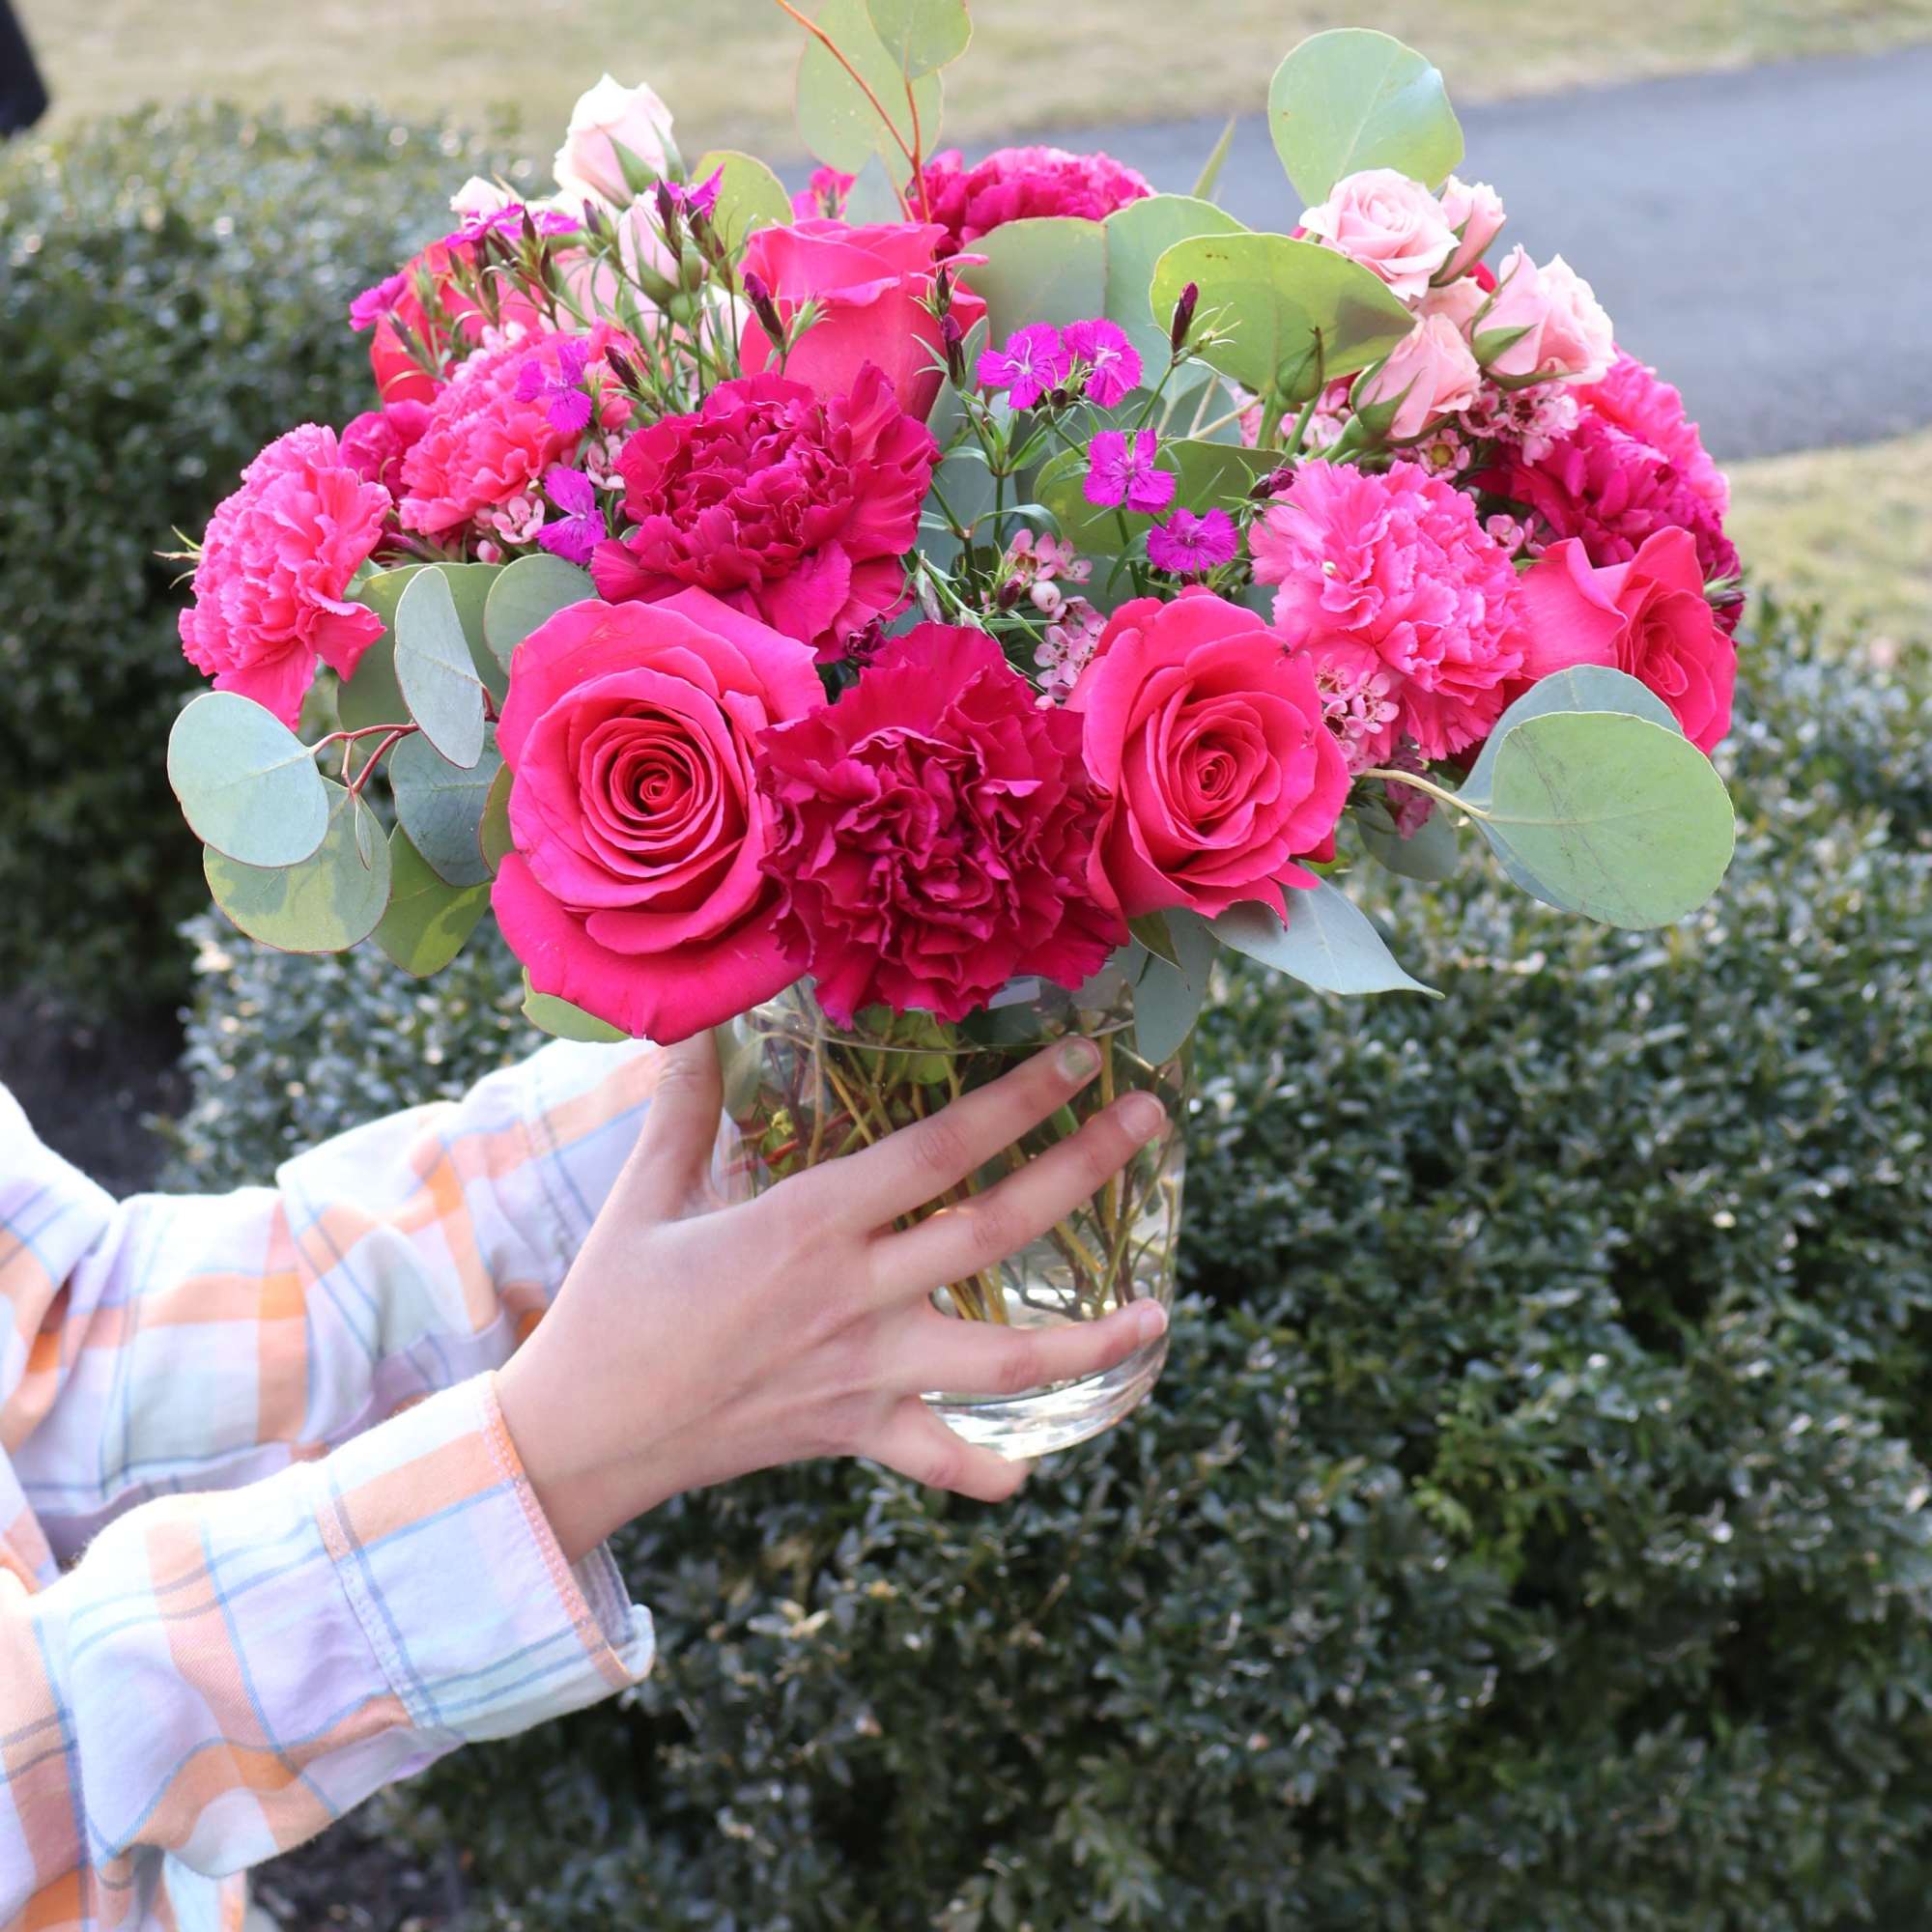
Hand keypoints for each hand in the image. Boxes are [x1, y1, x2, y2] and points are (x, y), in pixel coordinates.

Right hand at [497, 1031, 1168, 1562]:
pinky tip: (1030, 1468)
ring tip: (1159, 1315)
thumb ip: (686, 1105)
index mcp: (809, 1224)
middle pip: (997, 1229)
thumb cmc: (611, 1308)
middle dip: (1084, 1170)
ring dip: (1089, 1338)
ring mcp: (865, 1371)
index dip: (1019, 1100)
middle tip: (1152, 1123)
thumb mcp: (646, 1195)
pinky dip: (983, 1469)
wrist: (582, 1438)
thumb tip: (693, 1020)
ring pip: (1002, 1358)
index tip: (1082, 1058)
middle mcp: (854, 1295)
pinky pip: (935, 1456)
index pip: (938, 1149)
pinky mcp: (854, 1431)